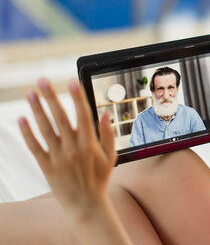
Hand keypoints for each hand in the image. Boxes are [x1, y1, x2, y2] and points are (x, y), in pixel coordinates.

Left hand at [18, 78, 116, 220]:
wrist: (86, 204)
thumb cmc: (100, 178)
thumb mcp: (111, 156)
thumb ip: (108, 134)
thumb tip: (105, 114)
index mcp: (90, 144)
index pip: (83, 115)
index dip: (77, 97)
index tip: (72, 81)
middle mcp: (73, 148)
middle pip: (59, 117)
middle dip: (51, 97)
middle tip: (42, 80)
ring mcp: (58, 157)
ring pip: (45, 129)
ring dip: (37, 110)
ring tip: (30, 94)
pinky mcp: (46, 166)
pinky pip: (34, 146)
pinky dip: (27, 133)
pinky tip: (22, 119)